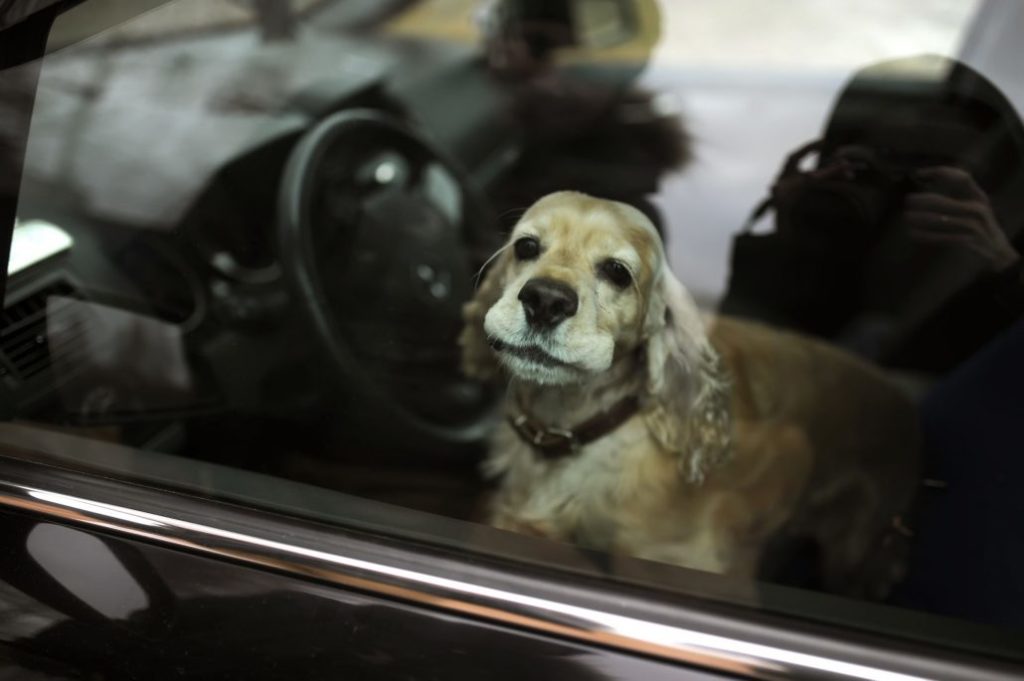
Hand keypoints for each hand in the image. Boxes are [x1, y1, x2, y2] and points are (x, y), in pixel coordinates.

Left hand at [903, 166, 1019, 271]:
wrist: (999, 250)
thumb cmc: (981, 225)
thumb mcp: (975, 207)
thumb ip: (958, 197)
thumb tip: (929, 188)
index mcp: (980, 197)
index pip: (963, 178)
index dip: (942, 173)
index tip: (920, 173)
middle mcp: (979, 209)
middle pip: (945, 202)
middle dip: (923, 200)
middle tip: (908, 199)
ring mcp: (975, 226)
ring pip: (942, 220)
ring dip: (921, 218)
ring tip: (907, 216)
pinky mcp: (969, 241)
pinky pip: (943, 238)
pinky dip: (926, 236)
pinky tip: (913, 233)